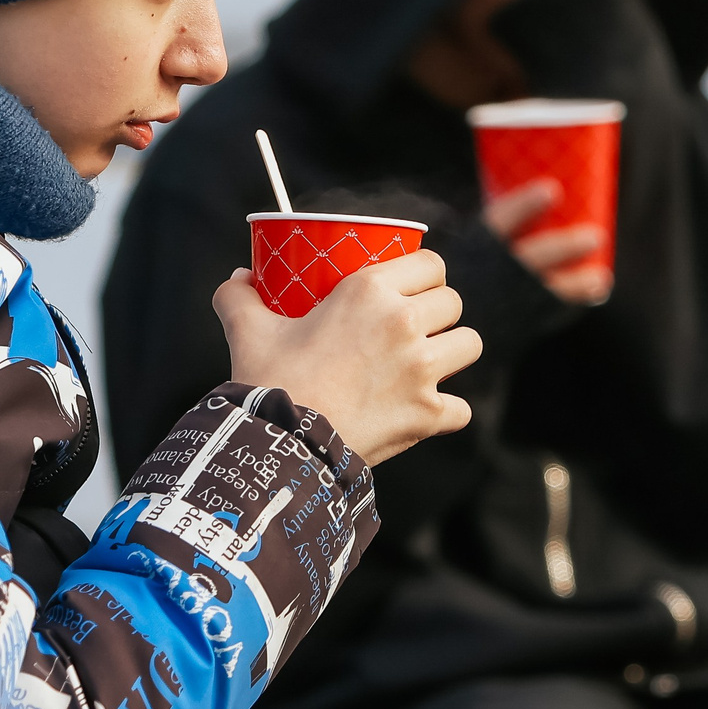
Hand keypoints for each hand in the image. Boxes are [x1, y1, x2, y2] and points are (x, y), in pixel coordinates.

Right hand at [215, 249, 480, 465]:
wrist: (281, 444)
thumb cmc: (268, 381)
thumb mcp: (247, 329)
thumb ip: (237, 297)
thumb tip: (238, 277)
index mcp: (369, 290)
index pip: (431, 264)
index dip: (426, 274)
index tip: (413, 288)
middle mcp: (404, 323)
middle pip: (453, 302)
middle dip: (440, 311)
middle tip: (417, 326)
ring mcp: (422, 370)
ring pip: (470, 344)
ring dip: (453, 352)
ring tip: (432, 361)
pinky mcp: (428, 414)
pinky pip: (461, 408)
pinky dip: (447, 412)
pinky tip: (428, 411)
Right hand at [484, 179, 611, 304]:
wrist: (456, 304)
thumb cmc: (478, 253)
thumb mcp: (481, 231)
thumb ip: (511, 214)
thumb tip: (559, 175)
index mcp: (475, 241)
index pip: (497, 221)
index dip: (522, 205)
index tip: (551, 189)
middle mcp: (487, 269)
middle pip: (527, 258)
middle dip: (561, 248)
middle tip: (595, 236)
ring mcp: (501, 296)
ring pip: (541, 289)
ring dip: (574, 283)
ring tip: (600, 277)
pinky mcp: (515, 312)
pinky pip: (546, 309)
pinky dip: (573, 298)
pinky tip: (596, 289)